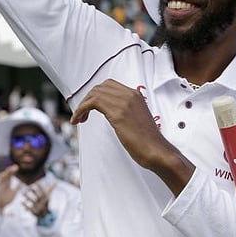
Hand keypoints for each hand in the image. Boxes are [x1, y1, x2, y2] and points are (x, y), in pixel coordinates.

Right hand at [0, 165, 20, 212]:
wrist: (1, 206)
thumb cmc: (7, 199)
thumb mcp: (14, 193)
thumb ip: (17, 187)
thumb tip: (22, 182)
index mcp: (7, 183)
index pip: (10, 175)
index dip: (13, 171)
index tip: (17, 167)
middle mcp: (3, 183)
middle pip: (6, 174)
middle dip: (10, 169)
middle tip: (16, 166)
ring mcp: (0, 185)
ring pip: (2, 176)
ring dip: (7, 172)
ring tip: (12, 169)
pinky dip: (2, 177)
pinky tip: (5, 174)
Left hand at [22, 181, 54, 218]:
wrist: (44, 215)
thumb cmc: (45, 203)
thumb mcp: (48, 196)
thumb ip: (50, 189)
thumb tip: (56, 182)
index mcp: (45, 197)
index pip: (42, 190)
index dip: (39, 186)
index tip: (35, 182)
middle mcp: (42, 201)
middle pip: (38, 195)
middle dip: (33, 191)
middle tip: (28, 187)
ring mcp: (38, 206)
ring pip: (32, 201)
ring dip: (27, 197)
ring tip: (22, 193)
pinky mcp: (34, 211)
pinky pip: (29, 208)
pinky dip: (25, 205)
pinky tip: (21, 202)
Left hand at [71, 79, 194, 194]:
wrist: (157, 151)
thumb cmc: (148, 142)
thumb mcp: (136, 120)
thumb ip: (126, 112)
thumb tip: (114, 114)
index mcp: (135, 96)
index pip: (110, 85)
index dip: (96, 94)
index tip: (89, 107)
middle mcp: (130, 95)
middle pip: (100, 87)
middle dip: (88, 98)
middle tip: (82, 113)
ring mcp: (124, 102)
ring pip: (95, 93)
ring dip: (83, 105)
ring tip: (79, 118)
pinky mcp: (118, 113)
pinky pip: (92, 102)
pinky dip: (81, 109)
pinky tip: (79, 119)